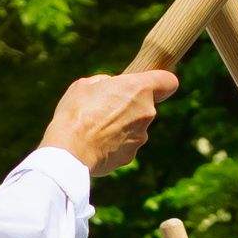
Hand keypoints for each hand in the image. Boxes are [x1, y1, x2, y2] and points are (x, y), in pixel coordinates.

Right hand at [41, 70, 175, 175]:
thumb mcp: (87, 84)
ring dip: (121, 126)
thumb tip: (111, 87)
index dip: (161, 83)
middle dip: (130, 106)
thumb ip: (107, 83)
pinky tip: (96, 144)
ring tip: (96, 128)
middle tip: (105, 108)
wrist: (69, 149)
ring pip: (135, 127)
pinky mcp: (131, 156)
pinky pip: (125, 145)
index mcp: (139, 89)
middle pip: (146, 106)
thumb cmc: (77, 112)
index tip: (151, 85)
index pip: (169, 82)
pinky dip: (114, 144)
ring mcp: (141, 137)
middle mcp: (147, 113)